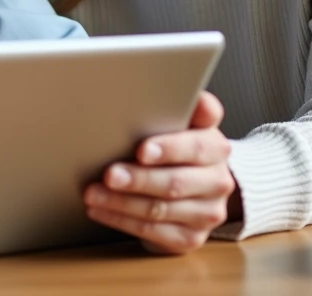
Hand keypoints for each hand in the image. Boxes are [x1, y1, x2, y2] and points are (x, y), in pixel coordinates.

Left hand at [84, 91, 235, 254]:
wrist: (199, 183)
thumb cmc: (175, 144)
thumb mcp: (178, 119)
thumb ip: (172, 102)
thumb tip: (154, 74)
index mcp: (215, 143)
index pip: (197, 143)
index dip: (171, 147)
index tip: (142, 148)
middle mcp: (218, 179)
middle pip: (175, 181)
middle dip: (138, 178)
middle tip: (108, 174)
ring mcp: (208, 211)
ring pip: (162, 209)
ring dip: (122, 202)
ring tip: (93, 193)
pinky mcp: (192, 237)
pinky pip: (156, 234)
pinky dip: (124, 221)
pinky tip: (101, 211)